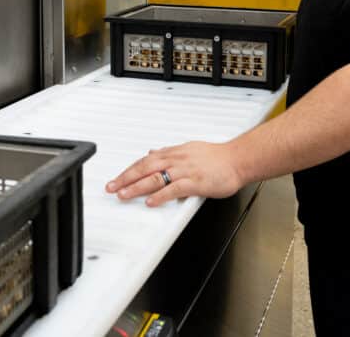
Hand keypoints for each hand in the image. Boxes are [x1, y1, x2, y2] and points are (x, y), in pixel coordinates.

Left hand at [105, 141, 243, 206]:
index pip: (146, 160)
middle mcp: (177, 159)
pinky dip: (160, 195)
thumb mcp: (189, 148)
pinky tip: (150, 202)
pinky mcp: (195, 182)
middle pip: (145, 167)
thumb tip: (153, 151)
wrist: (238, 159)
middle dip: (126, 178)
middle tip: (111, 187)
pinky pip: (173, 189)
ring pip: (155, 177)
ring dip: (137, 186)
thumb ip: (170, 152)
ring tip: (123, 194)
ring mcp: (185, 170)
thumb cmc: (218, 156)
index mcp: (175, 152)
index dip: (130, 169)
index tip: (117, 178)